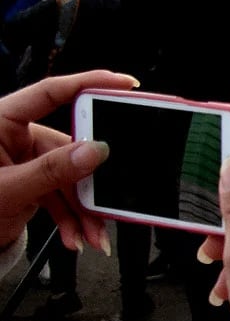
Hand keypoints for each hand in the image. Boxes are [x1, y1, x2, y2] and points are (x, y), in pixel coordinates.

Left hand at [0, 70, 138, 253]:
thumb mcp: (7, 190)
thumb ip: (51, 171)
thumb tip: (96, 151)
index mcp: (2, 122)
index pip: (51, 93)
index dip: (90, 83)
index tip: (125, 85)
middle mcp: (17, 136)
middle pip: (71, 147)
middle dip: (92, 180)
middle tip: (113, 196)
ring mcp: (28, 160)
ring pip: (72, 178)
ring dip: (85, 210)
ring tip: (94, 235)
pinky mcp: (35, 181)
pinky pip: (63, 195)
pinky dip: (73, 218)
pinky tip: (77, 237)